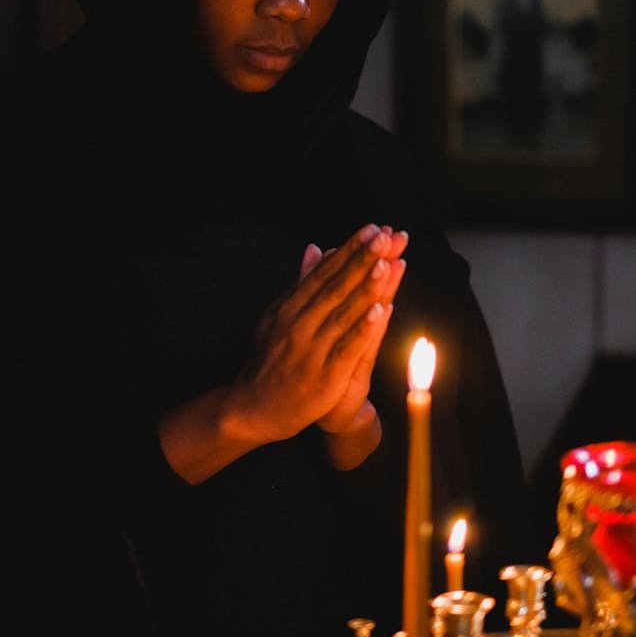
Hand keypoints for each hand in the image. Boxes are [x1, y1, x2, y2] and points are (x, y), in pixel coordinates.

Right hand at [230, 224, 406, 445]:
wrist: (250, 408)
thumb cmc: (268, 361)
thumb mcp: (277, 315)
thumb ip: (300, 283)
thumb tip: (315, 248)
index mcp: (290, 307)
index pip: (325, 273)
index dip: (350, 250)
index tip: (372, 229)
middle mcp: (299, 324)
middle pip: (336, 287)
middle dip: (362, 260)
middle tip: (385, 235)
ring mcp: (311, 350)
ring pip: (343, 313)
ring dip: (366, 287)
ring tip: (386, 262)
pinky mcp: (323, 377)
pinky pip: (347, 349)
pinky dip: (364, 329)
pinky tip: (382, 311)